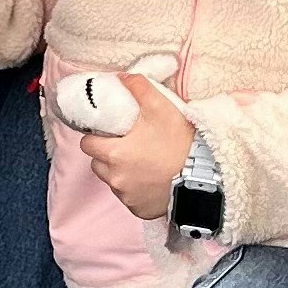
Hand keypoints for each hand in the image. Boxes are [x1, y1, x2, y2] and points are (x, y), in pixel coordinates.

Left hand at [80, 75, 194, 220]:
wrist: (201, 179)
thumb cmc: (178, 143)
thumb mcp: (160, 107)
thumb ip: (139, 88)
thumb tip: (123, 77)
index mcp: (114, 154)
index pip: (87, 144)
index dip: (94, 136)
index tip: (108, 131)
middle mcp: (116, 179)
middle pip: (97, 164)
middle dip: (106, 154)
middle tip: (126, 144)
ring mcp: (127, 197)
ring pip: (112, 181)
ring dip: (120, 172)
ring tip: (140, 161)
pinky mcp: (139, 210)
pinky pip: (129, 198)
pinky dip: (135, 189)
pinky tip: (151, 179)